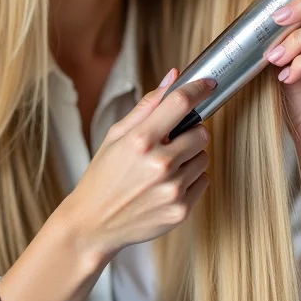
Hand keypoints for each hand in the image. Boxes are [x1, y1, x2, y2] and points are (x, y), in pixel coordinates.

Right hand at [62, 70, 213, 260]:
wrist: (93, 224)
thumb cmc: (103, 176)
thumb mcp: (116, 135)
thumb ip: (147, 106)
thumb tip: (172, 77)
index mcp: (140, 141)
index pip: (181, 103)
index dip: (199, 89)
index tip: (207, 84)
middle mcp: (159, 164)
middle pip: (201, 133)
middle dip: (190, 133)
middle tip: (171, 142)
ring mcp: (172, 190)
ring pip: (204, 158)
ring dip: (190, 158)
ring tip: (164, 167)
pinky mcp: (181, 210)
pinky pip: (204, 181)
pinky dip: (191, 180)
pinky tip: (167, 185)